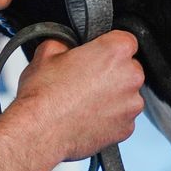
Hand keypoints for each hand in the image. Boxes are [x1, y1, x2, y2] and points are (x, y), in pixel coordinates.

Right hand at [6, 32, 144, 166]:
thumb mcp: (47, 52)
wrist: (39, 132)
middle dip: (111, 73)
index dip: (108, 47)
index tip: (97, 55)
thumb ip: (66, 42)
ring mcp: (131, 105)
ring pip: (126, 95)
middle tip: (85, 80)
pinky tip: (87, 117)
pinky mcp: (126, 128)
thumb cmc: (43, 95)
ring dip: (111, 96)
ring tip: (84, 102)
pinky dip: (109, 117)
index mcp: (115, 51)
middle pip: (129, 68)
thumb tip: (68, 45)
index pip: (126, 39)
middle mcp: (130, 77)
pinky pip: (122, 118)